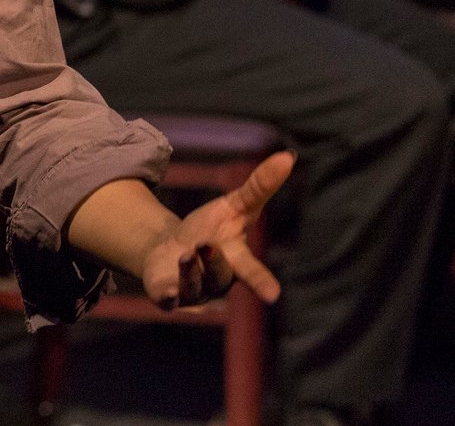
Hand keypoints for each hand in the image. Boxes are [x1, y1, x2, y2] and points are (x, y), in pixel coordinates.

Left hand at [138, 151, 293, 310]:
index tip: (273, 295)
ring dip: (190, 269)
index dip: (262, 282)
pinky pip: (169, 297)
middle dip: (214, 263)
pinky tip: (165, 290)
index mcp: (236, 261)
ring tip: (186, 254)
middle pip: (220, 275)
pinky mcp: (168, 296)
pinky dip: (168, 293)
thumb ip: (260, 186)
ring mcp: (194, 292)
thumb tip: (289, 156)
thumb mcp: (234, 205)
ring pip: (194, 285)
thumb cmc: (209, 229)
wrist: (168, 249)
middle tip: (207, 246)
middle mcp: (218, 282)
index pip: (251, 270)